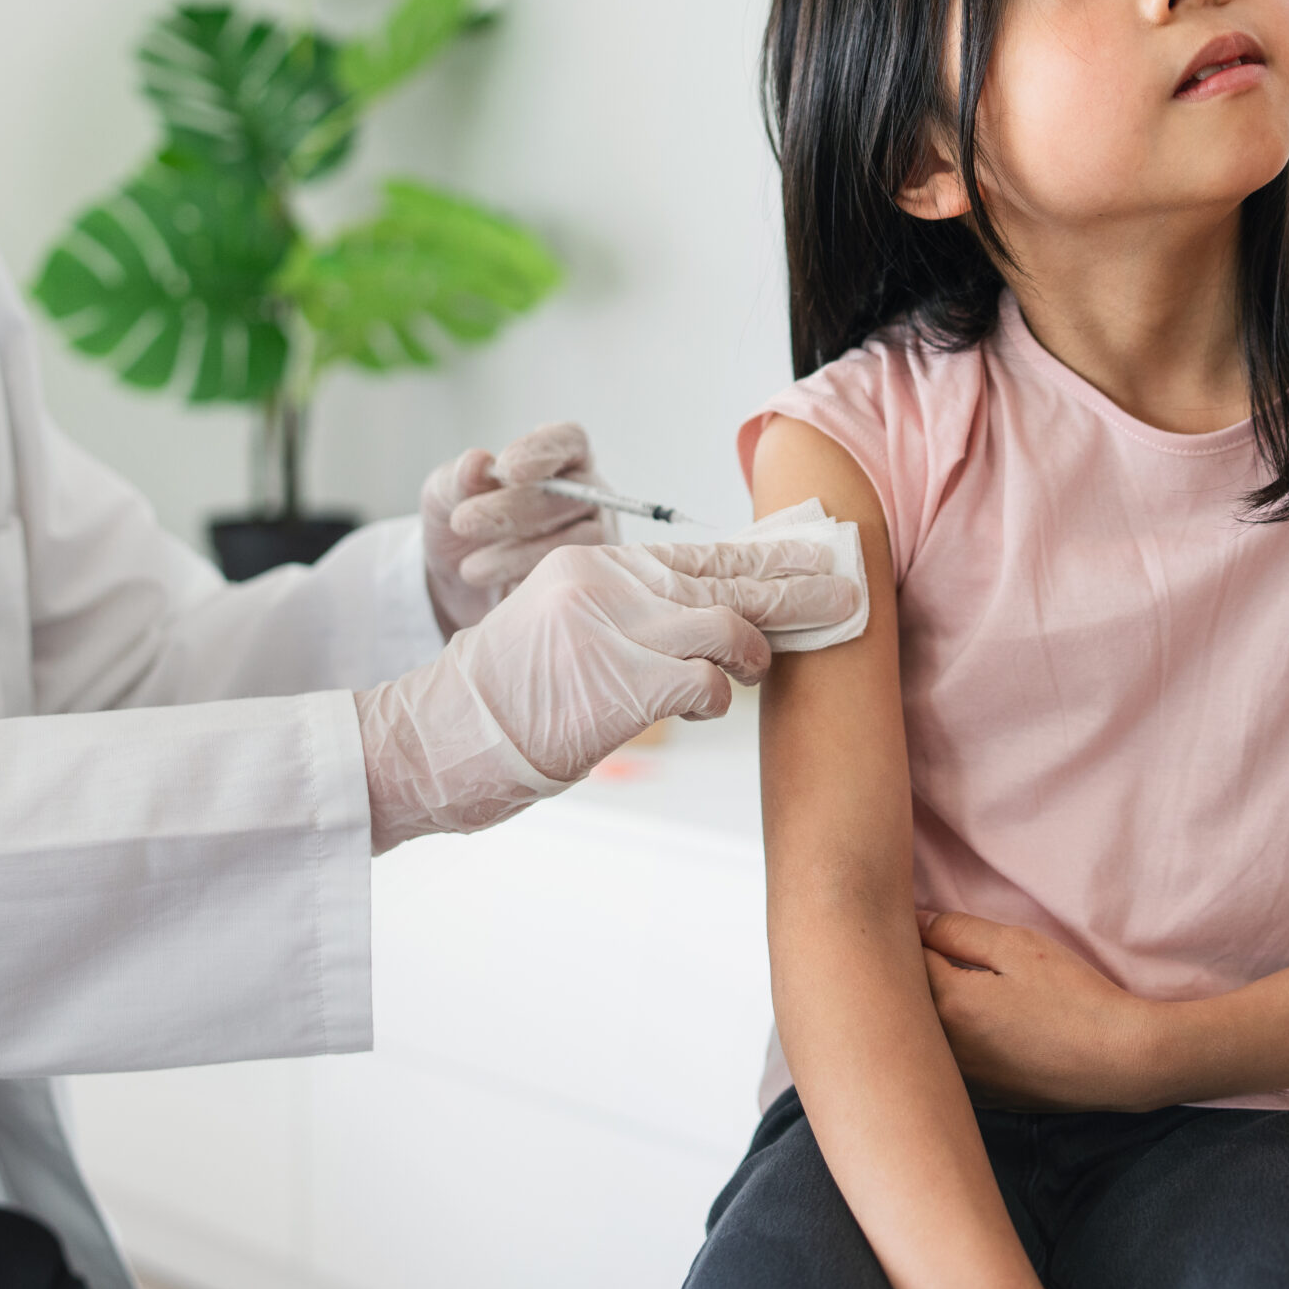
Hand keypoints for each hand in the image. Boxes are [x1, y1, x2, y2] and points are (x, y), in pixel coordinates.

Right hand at [358, 540, 861, 849]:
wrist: (440, 735)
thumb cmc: (504, 700)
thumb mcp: (563, 631)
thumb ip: (628, 616)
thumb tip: (708, 626)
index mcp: (595, 564)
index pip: (697, 553)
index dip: (762, 556)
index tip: (810, 555)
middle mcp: (608, 582)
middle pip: (726, 576)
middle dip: (795, 585)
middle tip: (848, 592)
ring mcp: (618, 628)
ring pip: (726, 623)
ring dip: (756, 650)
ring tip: (762, 666)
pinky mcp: (624, 679)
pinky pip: (706, 682)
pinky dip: (717, 697)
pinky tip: (705, 705)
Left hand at [420, 422, 613, 635]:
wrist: (458, 588)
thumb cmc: (461, 525)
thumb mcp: (444, 498)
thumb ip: (457, 479)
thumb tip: (477, 461)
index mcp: (559, 460)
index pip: (569, 441)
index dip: (544, 451)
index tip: (507, 469)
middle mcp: (586, 495)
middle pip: (576, 492)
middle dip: (517, 508)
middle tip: (464, 522)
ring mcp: (594, 538)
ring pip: (580, 539)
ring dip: (522, 553)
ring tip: (471, 569)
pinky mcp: (589, 579)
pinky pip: (576, 579)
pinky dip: (532, 582)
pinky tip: (499, 591)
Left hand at [921, 911, 1163, 1112]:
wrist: (1122, 1062)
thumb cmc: (1073, 997)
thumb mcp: (1017, 946)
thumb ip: (957, 930)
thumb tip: (914, 923)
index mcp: (948, 1004)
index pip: (902, 958)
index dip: (905, 934)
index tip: (909, 918)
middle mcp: (945, 1049)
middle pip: (903, 1003)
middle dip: (905, 973)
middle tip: (927, 946)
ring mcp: (962, 1080)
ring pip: (922, 1036)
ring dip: (924, 1011)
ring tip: (950, 983)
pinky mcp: (983, 1097)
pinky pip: (947, 1064)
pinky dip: (948, 1041)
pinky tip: (978, 1026)